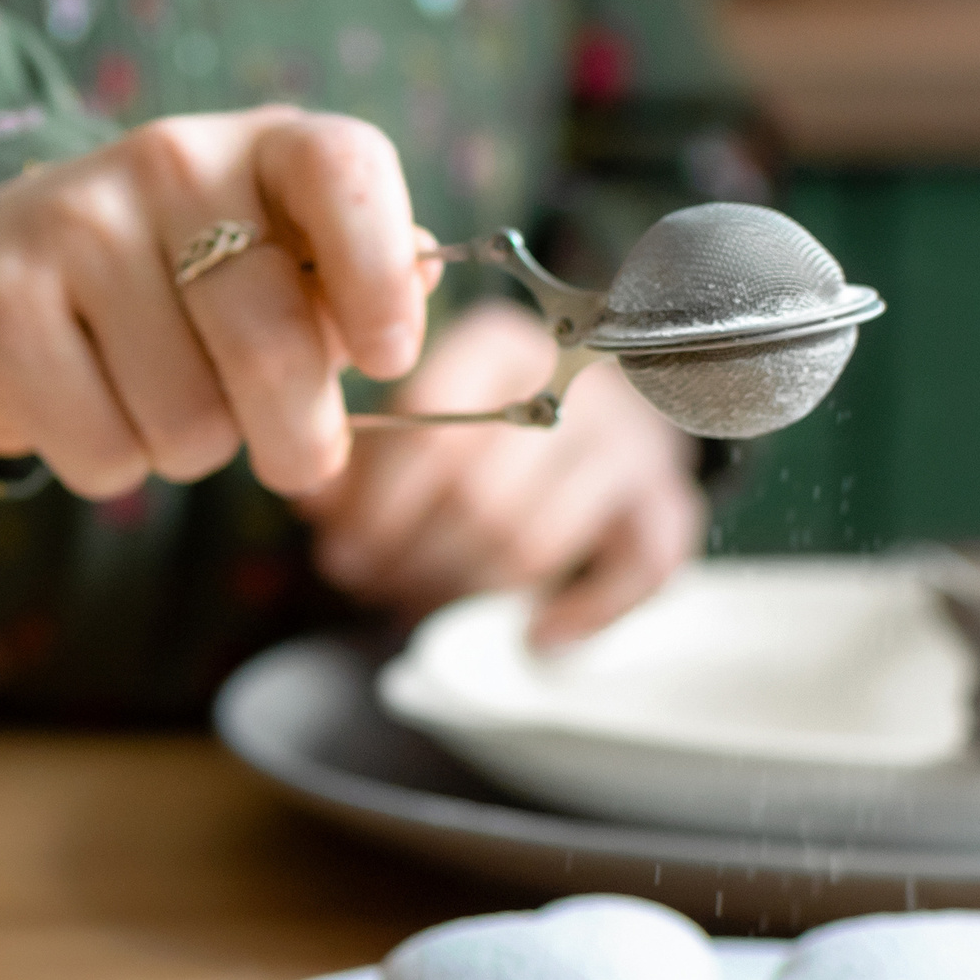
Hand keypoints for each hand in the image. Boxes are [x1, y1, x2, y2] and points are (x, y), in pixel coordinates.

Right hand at [0, 106, 431, 498]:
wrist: (4, 260)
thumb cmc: (182, 278)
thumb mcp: (282, 260)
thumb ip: (354, 285)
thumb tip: (413, 292)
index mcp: (267, 145)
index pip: (345, 173)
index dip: (381, 277)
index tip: (390, 359)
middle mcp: (171, 160)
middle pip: (271, 345)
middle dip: (299, 439)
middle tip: (296, 456)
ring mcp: (76, 223)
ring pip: (187, 422)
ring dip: (188, 448)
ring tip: (157, 397)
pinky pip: (104, 451)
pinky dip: (112, 465)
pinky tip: (91, 405)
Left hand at [297, 300, 705, 648]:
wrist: (602, 407)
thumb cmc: (486, 422)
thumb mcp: (420, 417)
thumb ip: (364, 459)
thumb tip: (311, 503)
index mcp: (501, 345)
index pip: (431, 429)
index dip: (378, 506)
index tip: (340, 553)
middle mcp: (577, 385)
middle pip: (477, 495)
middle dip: (412, 557)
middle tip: (372, 587)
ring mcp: (631, 445)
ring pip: (534, 540)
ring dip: (467, 591)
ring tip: (421, 605)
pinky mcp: (668, 501)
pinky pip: (638, 569)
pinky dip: (583, 612)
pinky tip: (533, 635)